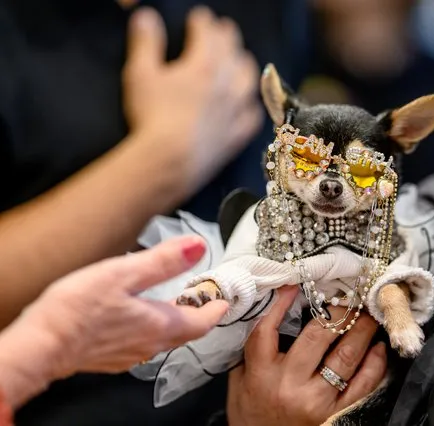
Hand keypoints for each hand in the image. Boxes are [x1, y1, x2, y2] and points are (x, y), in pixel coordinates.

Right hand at [8, 236, 228, 379]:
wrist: (39, 347)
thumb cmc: (77, 311)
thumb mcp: (124, 274)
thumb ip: (163, 261)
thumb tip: (197, 246)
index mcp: (161, 325)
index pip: (204, 322)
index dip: (217, 308)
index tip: (224, 297)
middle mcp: (150, 345)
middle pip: (186, 331)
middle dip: (197, 313)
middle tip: (200, 294)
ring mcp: (130, 355)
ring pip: (164, 337)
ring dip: (174, 320)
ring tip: (172, 300)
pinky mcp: (110, 358)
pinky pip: (142, 342)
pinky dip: (150, 327)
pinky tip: (137, 315)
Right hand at [123, 6, 262, 194]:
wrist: (171, 161)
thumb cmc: (152, 117)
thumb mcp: (140, 74)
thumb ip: (146, 43)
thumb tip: (146, 16)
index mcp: (203, 65)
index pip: (208, 34)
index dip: (204, 22)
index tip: (200, 16)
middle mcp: (226, 84)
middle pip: (233, 53)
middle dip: (227, 37)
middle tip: (224, 30)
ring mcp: (235, 111)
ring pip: (249, 81)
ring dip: (246, 65)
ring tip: (243, 59)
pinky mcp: (238, 135)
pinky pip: (253, 116)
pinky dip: (252, 105)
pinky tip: (250, 104)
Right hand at [227, 287, 386, 425]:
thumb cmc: (251, 414)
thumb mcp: (240, 380)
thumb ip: (254, 348)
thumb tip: (275, 308)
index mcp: (261, 373)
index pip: (269, 329)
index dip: (282, 303)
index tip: (295, 284)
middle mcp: (290, 385)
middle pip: (319, 336)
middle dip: (339, 311)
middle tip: (351, 296)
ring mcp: (316, 401)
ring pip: (346, 357)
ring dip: (362, 330)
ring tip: (370, 314)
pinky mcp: (336, 414)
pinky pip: (362, 385)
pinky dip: (374, 364)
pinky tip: (378, 348)